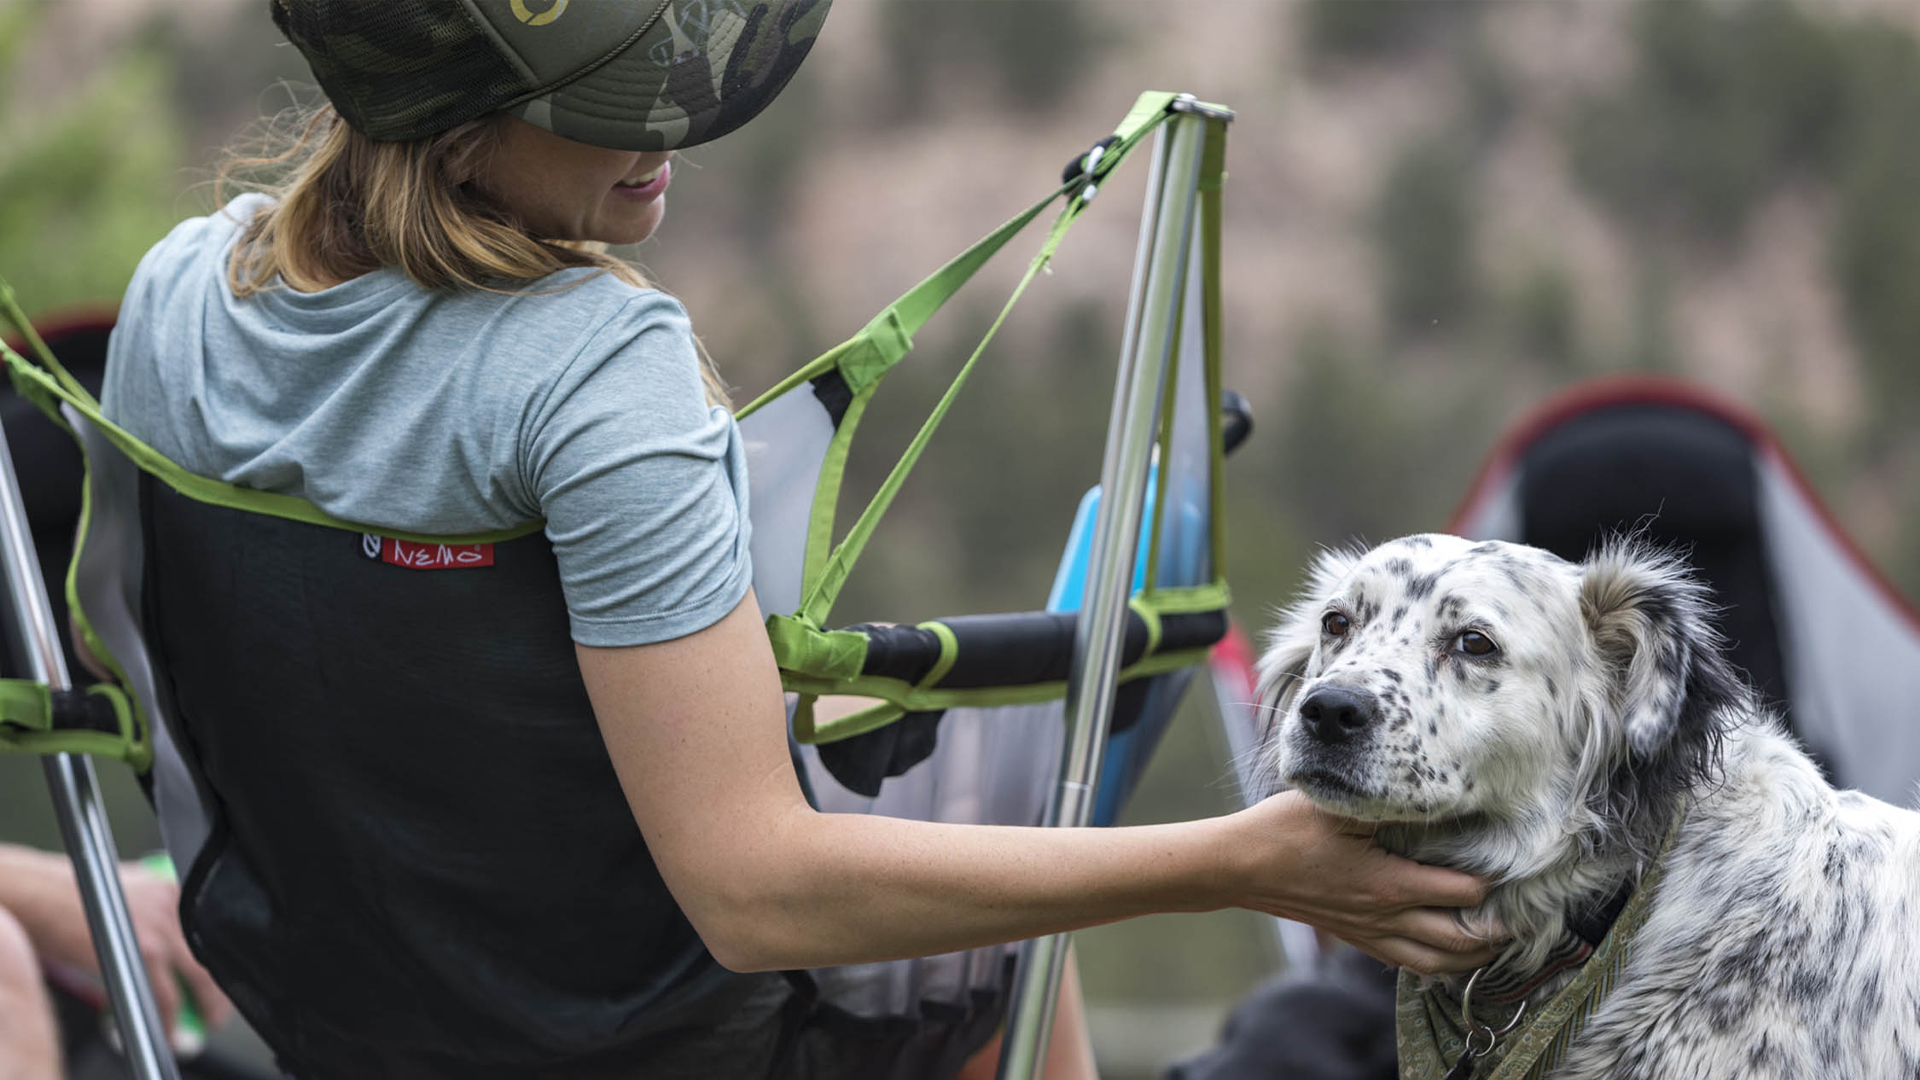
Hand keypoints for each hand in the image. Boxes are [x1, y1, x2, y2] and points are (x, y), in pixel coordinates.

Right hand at [0, 847, 233, 1040]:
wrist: (37, 895)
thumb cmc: (70, 896)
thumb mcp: (126, 892)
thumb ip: (152, 913)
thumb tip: (166, 947)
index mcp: (172, 887)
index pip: (211, 928)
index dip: (219, 959)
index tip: (220, 979)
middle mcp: (175, 902)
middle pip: (214, 952)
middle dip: (220, 988)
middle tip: (216, 1010)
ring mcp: (162, 927)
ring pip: (201, 976)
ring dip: (206, 1006)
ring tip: (202, 1025)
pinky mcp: (145, 951)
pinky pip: (167, 996)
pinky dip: (170, 1019)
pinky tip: (168, 1032)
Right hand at [1223, 791, 1504, 974]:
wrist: (1240, 865)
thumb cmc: (1286, 829)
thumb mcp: (1340, 806)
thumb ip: (1389, 802)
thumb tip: (1433, 790)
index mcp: (1389, 884)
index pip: (1463, 894)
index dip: (1492, 883)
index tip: (1510, 864)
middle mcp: (1385, 916)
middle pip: (1460, 942)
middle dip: (1496, 933)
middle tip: (1518, 915)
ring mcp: (1369, 932)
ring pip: (1436, 963)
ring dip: (1471, 957)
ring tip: (1492, 941)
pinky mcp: (1354, 937)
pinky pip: (1405, 962)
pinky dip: (1435, 963)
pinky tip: (1444, 948)